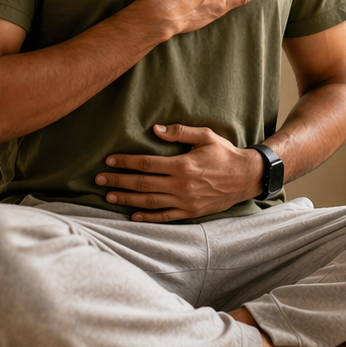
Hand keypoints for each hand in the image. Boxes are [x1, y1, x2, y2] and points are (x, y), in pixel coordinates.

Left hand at [96, 123, 264, 221]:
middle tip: (98, 179)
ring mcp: (185, 201)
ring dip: (127, 199)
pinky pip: (165, 217)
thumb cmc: (226, 153)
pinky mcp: (191, 213)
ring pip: (149, 202)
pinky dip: (147, 218)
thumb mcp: (206, 136)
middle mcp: (181, 185)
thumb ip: (180, 132)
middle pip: (142, 183)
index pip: (146, 164)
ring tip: (108, 196)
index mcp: (183, 165)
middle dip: (118, 181)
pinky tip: (132, 215)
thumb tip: (156, 128)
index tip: (109, 161)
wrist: (247, 177)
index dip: (125, 162)